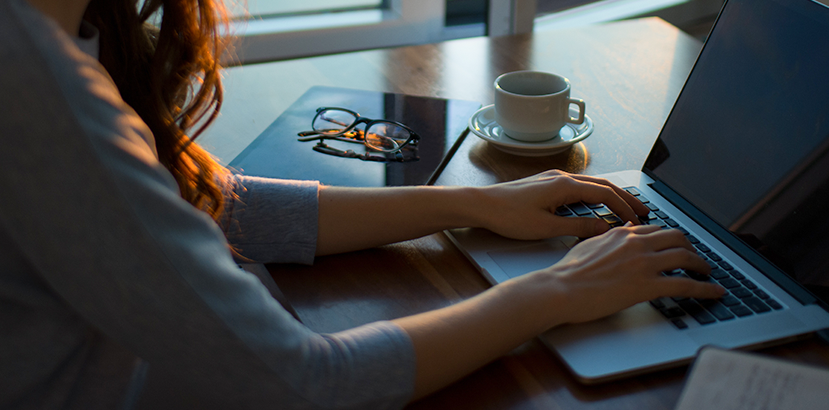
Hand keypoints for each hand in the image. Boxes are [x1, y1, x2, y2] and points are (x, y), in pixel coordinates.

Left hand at [475, 170, 649, 239]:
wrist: (481, 205)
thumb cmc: (508, 216)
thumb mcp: (546, 227)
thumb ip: (577, 228)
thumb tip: (604, 229)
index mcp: (565, 185)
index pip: (605, 194)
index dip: (625, 207)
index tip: (638, 221)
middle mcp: (562, 177)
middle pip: (603, 185)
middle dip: (625, 198)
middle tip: (644, 210)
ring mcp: (553, 179)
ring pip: (591, 185)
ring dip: (611, 196)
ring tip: (626, 208)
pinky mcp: (546, 184)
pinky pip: (579, 187)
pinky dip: (595, 195)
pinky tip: (597, 205)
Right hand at [528, 224, 724, 324]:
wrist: (560, 289)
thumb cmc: (568, 272)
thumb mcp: (588, 245)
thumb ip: (608, 237)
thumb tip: (621, 231)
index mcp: (622, 234)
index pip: (656, 230)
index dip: (670, 238)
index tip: (676, 245)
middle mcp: (636, 244)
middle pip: (677, 238)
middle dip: (691, 247)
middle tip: (695, 257)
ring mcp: (644, 264)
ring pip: (686, 257)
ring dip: (702, 265)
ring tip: (707, 273)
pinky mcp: (648, 285)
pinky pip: (686, 284)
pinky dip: (705, 288)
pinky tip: (715, 292)